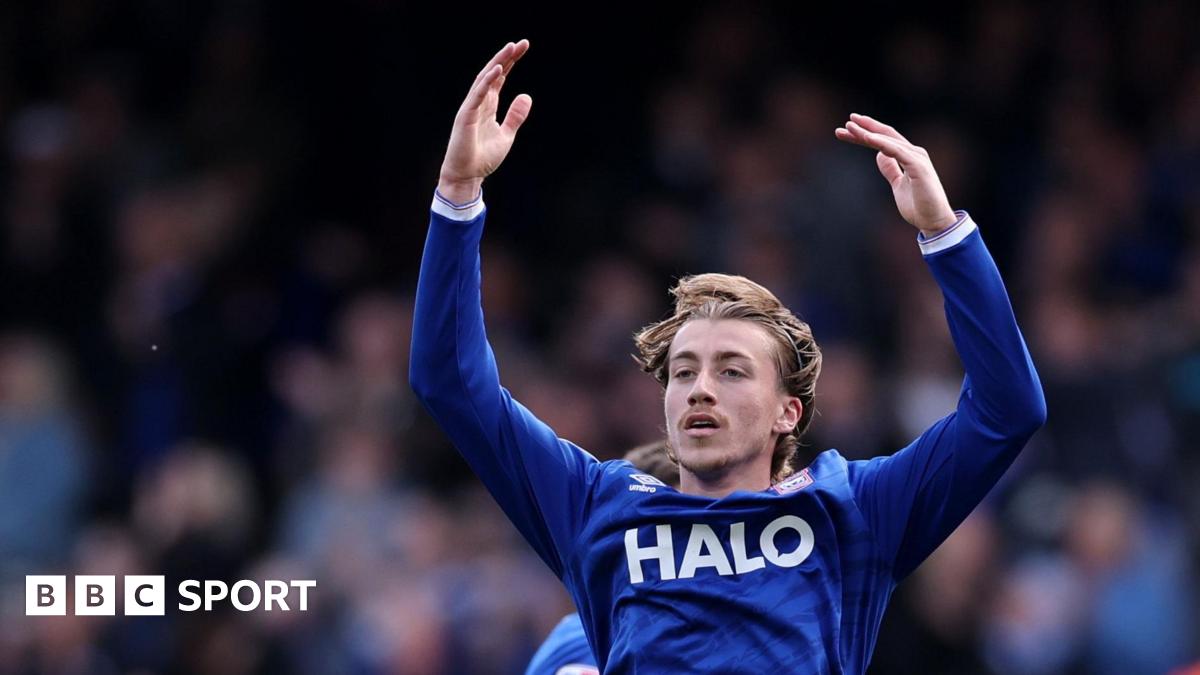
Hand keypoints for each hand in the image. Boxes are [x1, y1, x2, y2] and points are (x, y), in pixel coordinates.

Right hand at [438, 40, 532, 203]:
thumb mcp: (506, 136)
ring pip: (484, 79)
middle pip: (493, 73)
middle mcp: (479, 102)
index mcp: (488, 105)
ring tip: (510, 48)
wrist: (467, 176)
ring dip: (498, 63)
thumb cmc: (482, 158)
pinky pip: (477, 95)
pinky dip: (487, 81)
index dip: (511, 62)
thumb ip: (515, 116)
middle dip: (507, 57)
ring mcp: (471, 108)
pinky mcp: (466, 116)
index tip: (524, 47)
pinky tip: (498, 69)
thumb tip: (526, 96)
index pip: (500, 78)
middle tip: (521, 43)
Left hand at [835, 114, 957, 236]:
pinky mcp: (918, 166)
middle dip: (865, 127)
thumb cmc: (919, 205)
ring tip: (850, 127)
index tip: (847, 130)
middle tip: (847, 122)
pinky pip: (897, 151)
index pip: (884, 140)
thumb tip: (879, 155)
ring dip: (868, 132)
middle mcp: (913, 153)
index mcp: (908, 156)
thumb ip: (890, 169)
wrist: (934, 221)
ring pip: (888, 140)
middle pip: (885, 135)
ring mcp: (916, 158)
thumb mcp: (898, 184)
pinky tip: (868, 137)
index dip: (866, 133)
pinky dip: (882, 143)